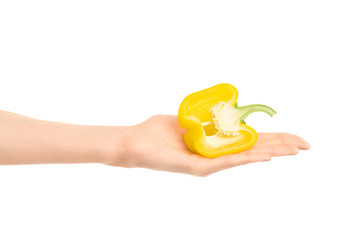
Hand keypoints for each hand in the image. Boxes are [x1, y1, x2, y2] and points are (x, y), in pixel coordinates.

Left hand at [106, 115, 309, 176]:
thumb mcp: (188, 120)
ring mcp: (208, 164)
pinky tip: (263, 156)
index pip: (249, 141)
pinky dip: (244, 158)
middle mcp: (215, 156)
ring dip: (270, 152)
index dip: (272, 137)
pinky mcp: (197, 168)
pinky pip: (224, 162)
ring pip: (244, 157)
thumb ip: (206, 119)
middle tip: (305, 145)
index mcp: (215, 144)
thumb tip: (221, 113)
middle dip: (280, 146)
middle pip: (253, 150)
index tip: (293, 136)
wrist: (133, 143)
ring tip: (293, 150)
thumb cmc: (156, 131)